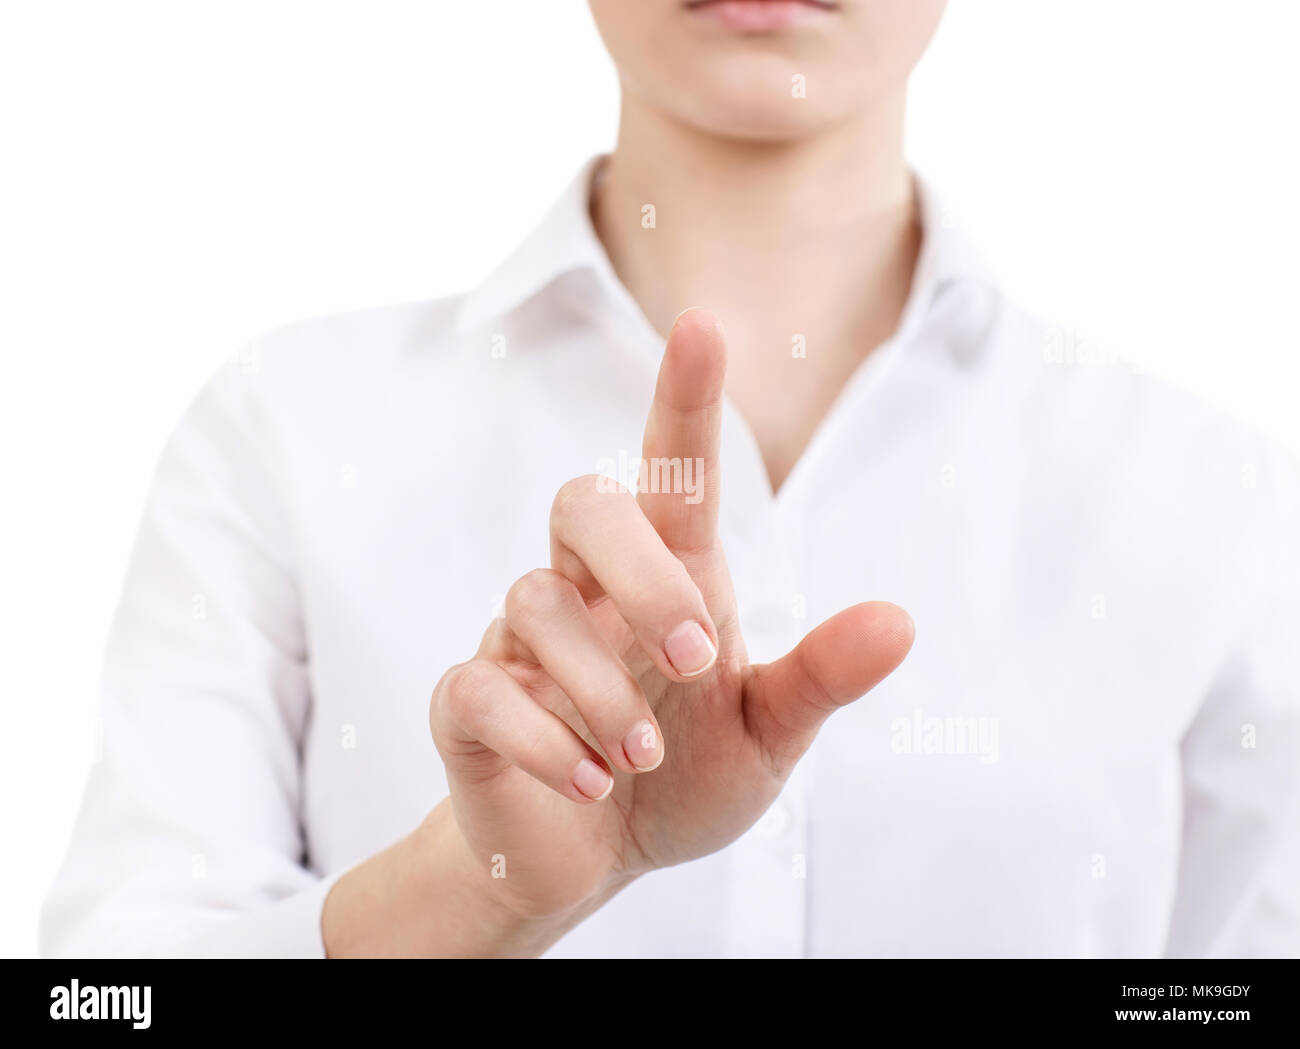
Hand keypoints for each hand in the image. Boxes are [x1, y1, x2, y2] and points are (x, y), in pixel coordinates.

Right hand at [428, 308, 913, 921]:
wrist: (593, 857)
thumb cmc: (683, 776)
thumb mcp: (767, 735)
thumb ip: (821, 677)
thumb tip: (903, 621)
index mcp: (670, 579)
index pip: (672, 469)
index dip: (684, 398)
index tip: (702, 325)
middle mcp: (588, 591)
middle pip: (582, 505)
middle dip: (639, 574)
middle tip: (695, 655)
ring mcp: (520, 643)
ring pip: (531, 604)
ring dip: (601, 689)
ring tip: (646, 757)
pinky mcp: (468, 703)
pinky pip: (480, 687)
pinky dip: (541, 739)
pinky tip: (593, 783)